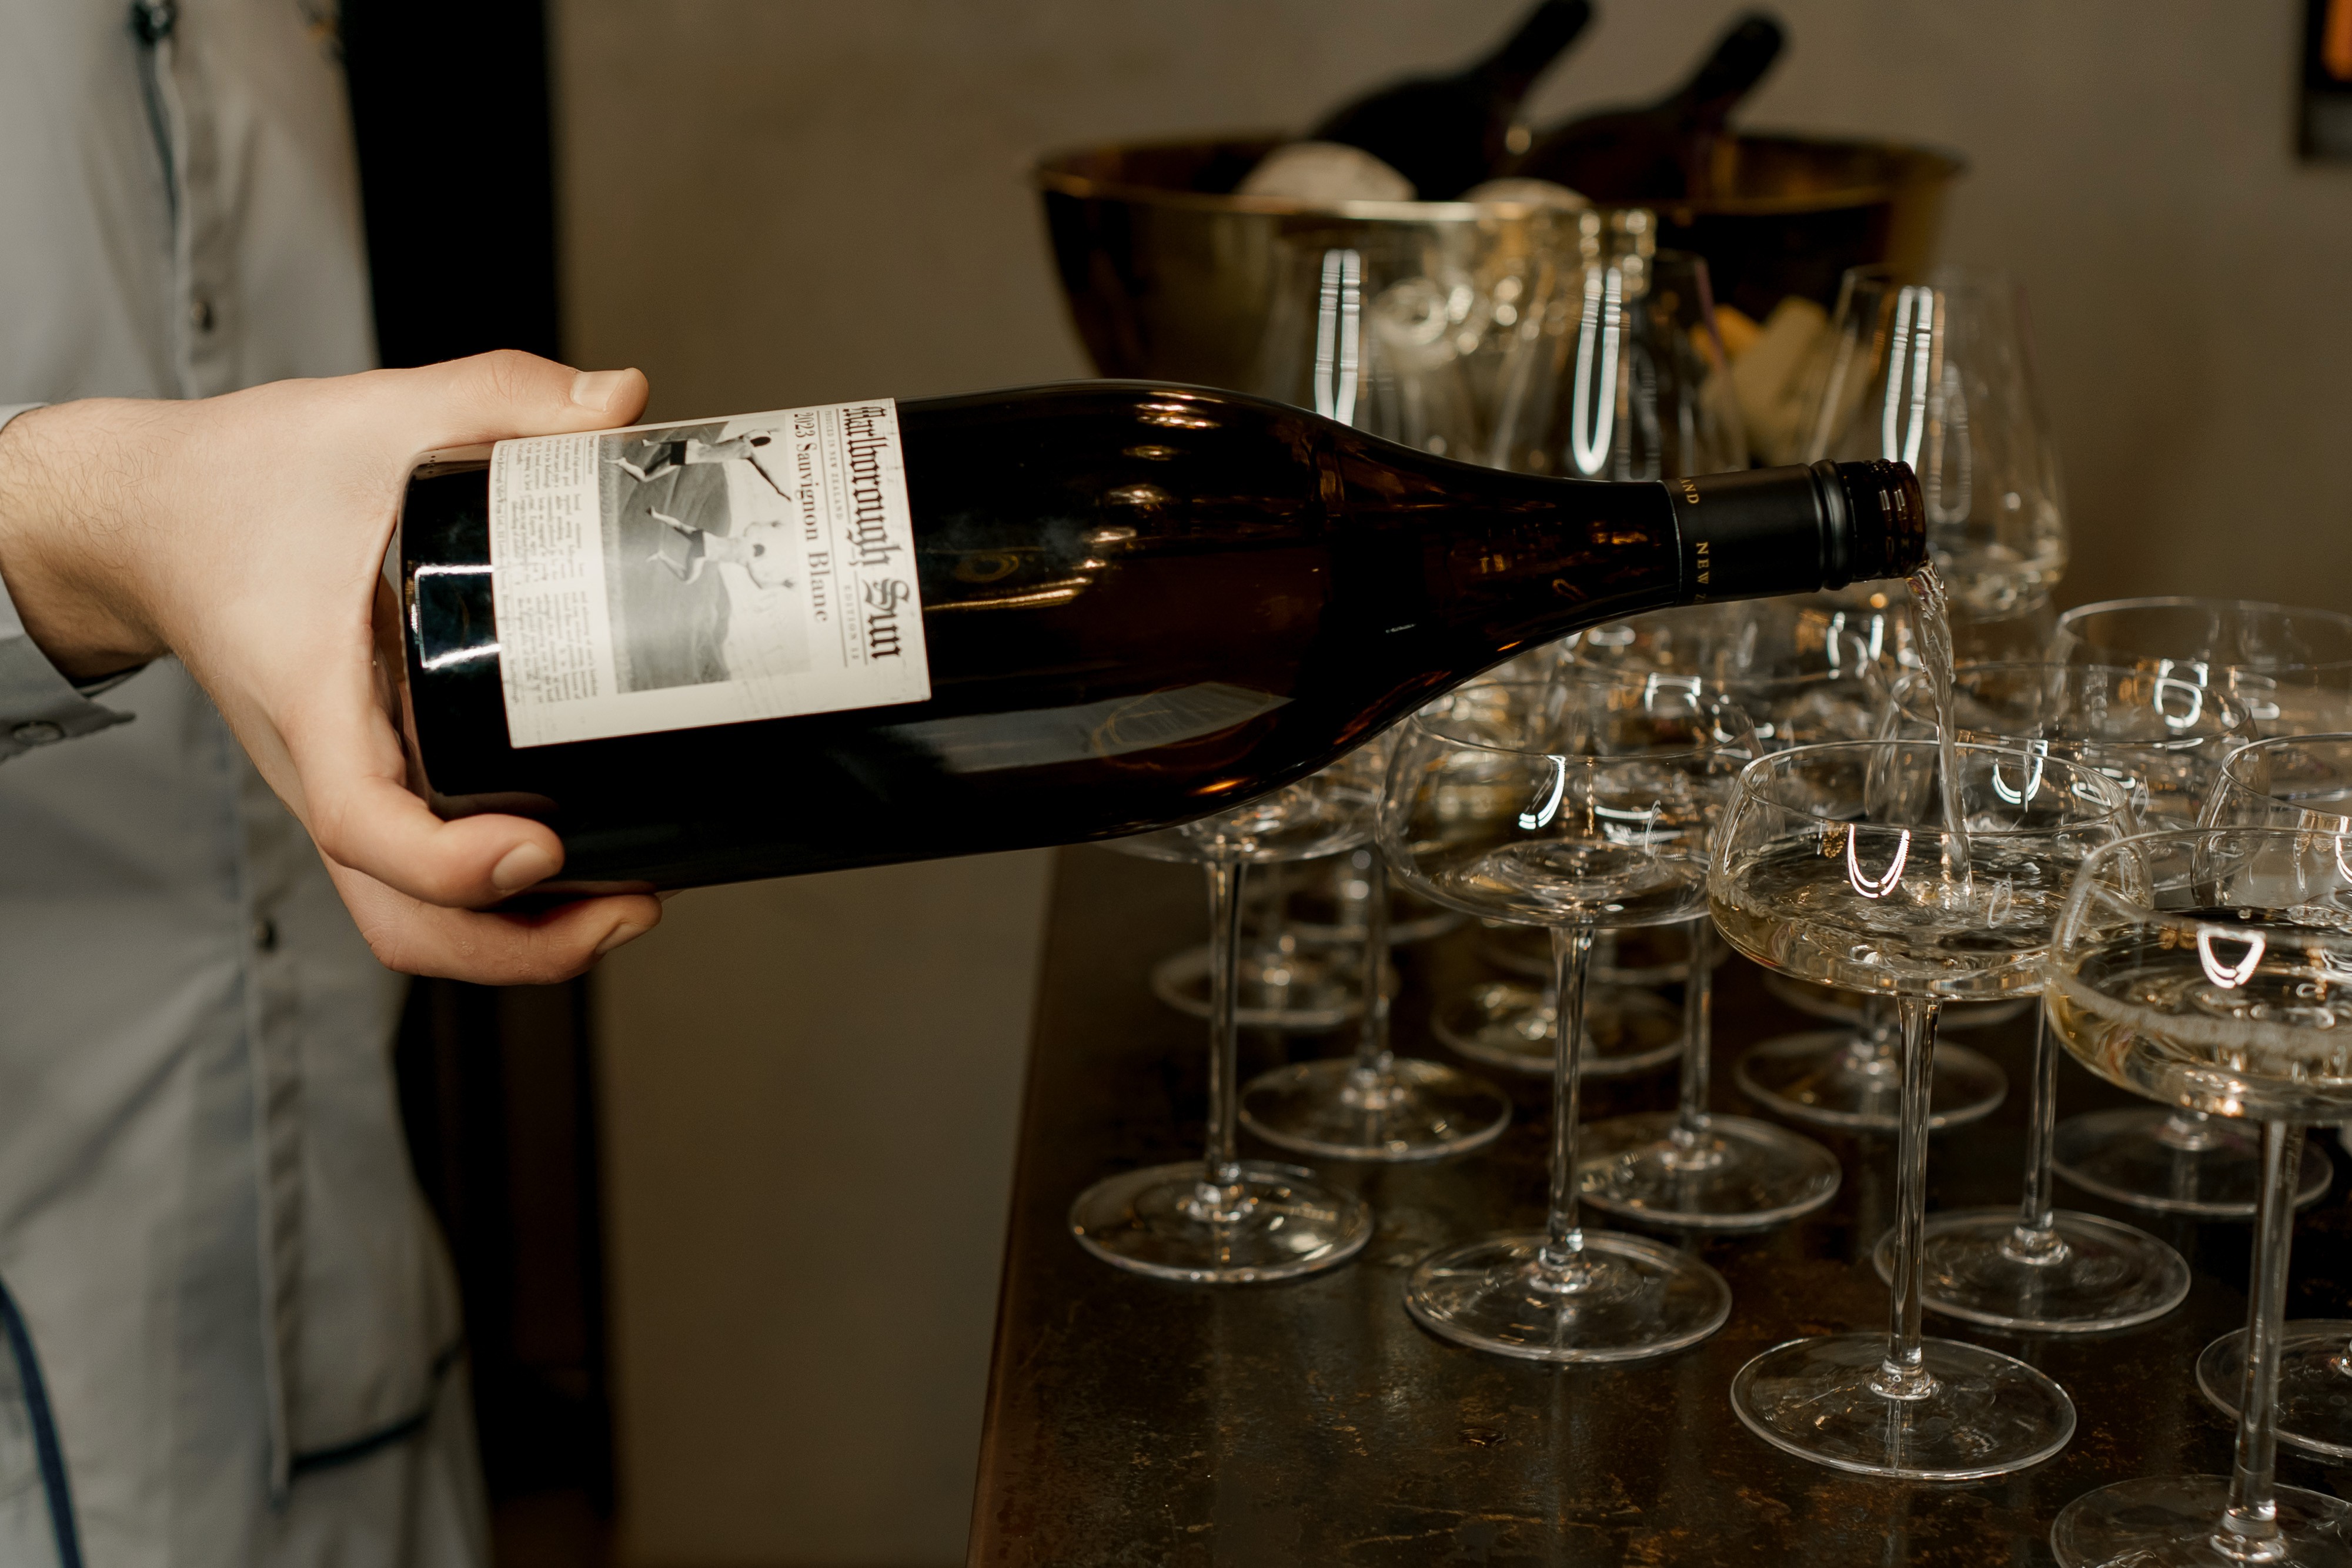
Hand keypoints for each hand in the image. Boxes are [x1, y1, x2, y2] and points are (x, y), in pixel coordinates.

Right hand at [0, 352, 663, 981]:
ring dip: (516, 942)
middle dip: (519, 945)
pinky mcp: (367, 784)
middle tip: (634, 901)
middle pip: (402, 921)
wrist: (156, 512)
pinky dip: (496, 903)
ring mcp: (344, 787)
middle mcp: (324, 765)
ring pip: (412, 921)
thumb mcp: (376, 413)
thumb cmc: (246, 478)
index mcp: (312, 694)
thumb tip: (625, 402)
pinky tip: (585, 862)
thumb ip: (500, 395)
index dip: (451, 862)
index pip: (363, 820)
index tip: (538, 847)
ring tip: (627, 901)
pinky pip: (420, 882)